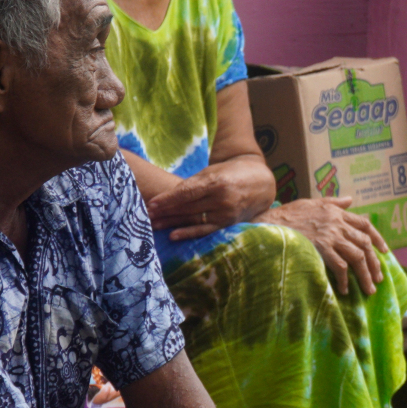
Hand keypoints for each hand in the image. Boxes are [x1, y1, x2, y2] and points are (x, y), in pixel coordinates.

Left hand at [147, 158, 275, 240]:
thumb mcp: (212, 172)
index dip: (167, 199)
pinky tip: (173, 235)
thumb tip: (169, 196)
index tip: (151, 204)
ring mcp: (226, 214)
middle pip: (187, 207)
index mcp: (216, 182)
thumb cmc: (230, 174)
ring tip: (154, 225)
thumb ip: (193, 184)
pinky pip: (205, 230)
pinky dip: (188, 233)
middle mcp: (222, 199)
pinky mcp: (228, 224)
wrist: (259, 183)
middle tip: (146, 215)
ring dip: (172, 223)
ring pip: (193, 219)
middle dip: (165, 211)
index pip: (186, 192)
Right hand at [260, 197, 387, 294]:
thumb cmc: (289, 214)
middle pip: (364, 244)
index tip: (384, 252)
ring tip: (368, 289)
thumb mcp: (313, 202)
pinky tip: (344, 289)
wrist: (270, 223)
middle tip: (378, 278)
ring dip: (365, 275)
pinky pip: (340, 267)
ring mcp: (330, 237)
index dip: (377, 238)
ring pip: (357, 257)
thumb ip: (334, 202)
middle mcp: (337, 224)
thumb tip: (350, 200)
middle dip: (374, 263)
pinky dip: (345, 280)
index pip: (365, 224)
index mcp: (337, 212)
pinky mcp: (321, 249)